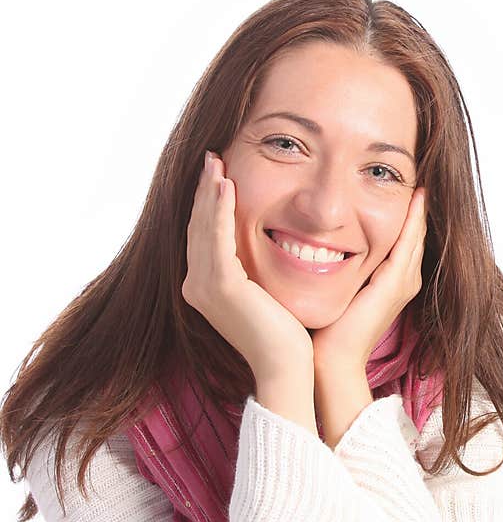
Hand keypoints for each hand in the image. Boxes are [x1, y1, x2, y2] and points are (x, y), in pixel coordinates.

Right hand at [181, 151, 313, 382]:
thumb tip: (261, 242)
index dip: (207, 202)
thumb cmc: (284, 332)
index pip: (203, 234)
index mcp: (205, 287)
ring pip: (203, 227)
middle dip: (203, 190)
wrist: (287, 364)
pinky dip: (218, 210)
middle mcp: (196, 286)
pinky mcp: (222, 287)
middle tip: (211, 156)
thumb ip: (251, 267)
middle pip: (198, 226)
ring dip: (208, 191)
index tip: (216, 172)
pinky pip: (218, 239)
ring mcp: (205, 287)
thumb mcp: (262, 290)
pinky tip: (225, 185)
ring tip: (215, 161)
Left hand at [311, 187, 427, 373]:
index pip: (404, 232)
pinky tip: (415, 195)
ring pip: (416, 230)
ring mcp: (404, 280)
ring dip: (418, 203)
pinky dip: (413, 217)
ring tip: (418, 173)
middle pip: (415, 227)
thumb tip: (322, 238)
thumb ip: (338, 262)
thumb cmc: (327, 326)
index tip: (396, 176)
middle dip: (416, 199)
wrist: (331, 359)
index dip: (405, 206)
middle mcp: (406, 277)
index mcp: (394, 278)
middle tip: (414, 165)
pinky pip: (409, 240)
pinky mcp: (396, 282)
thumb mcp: (337, 284)